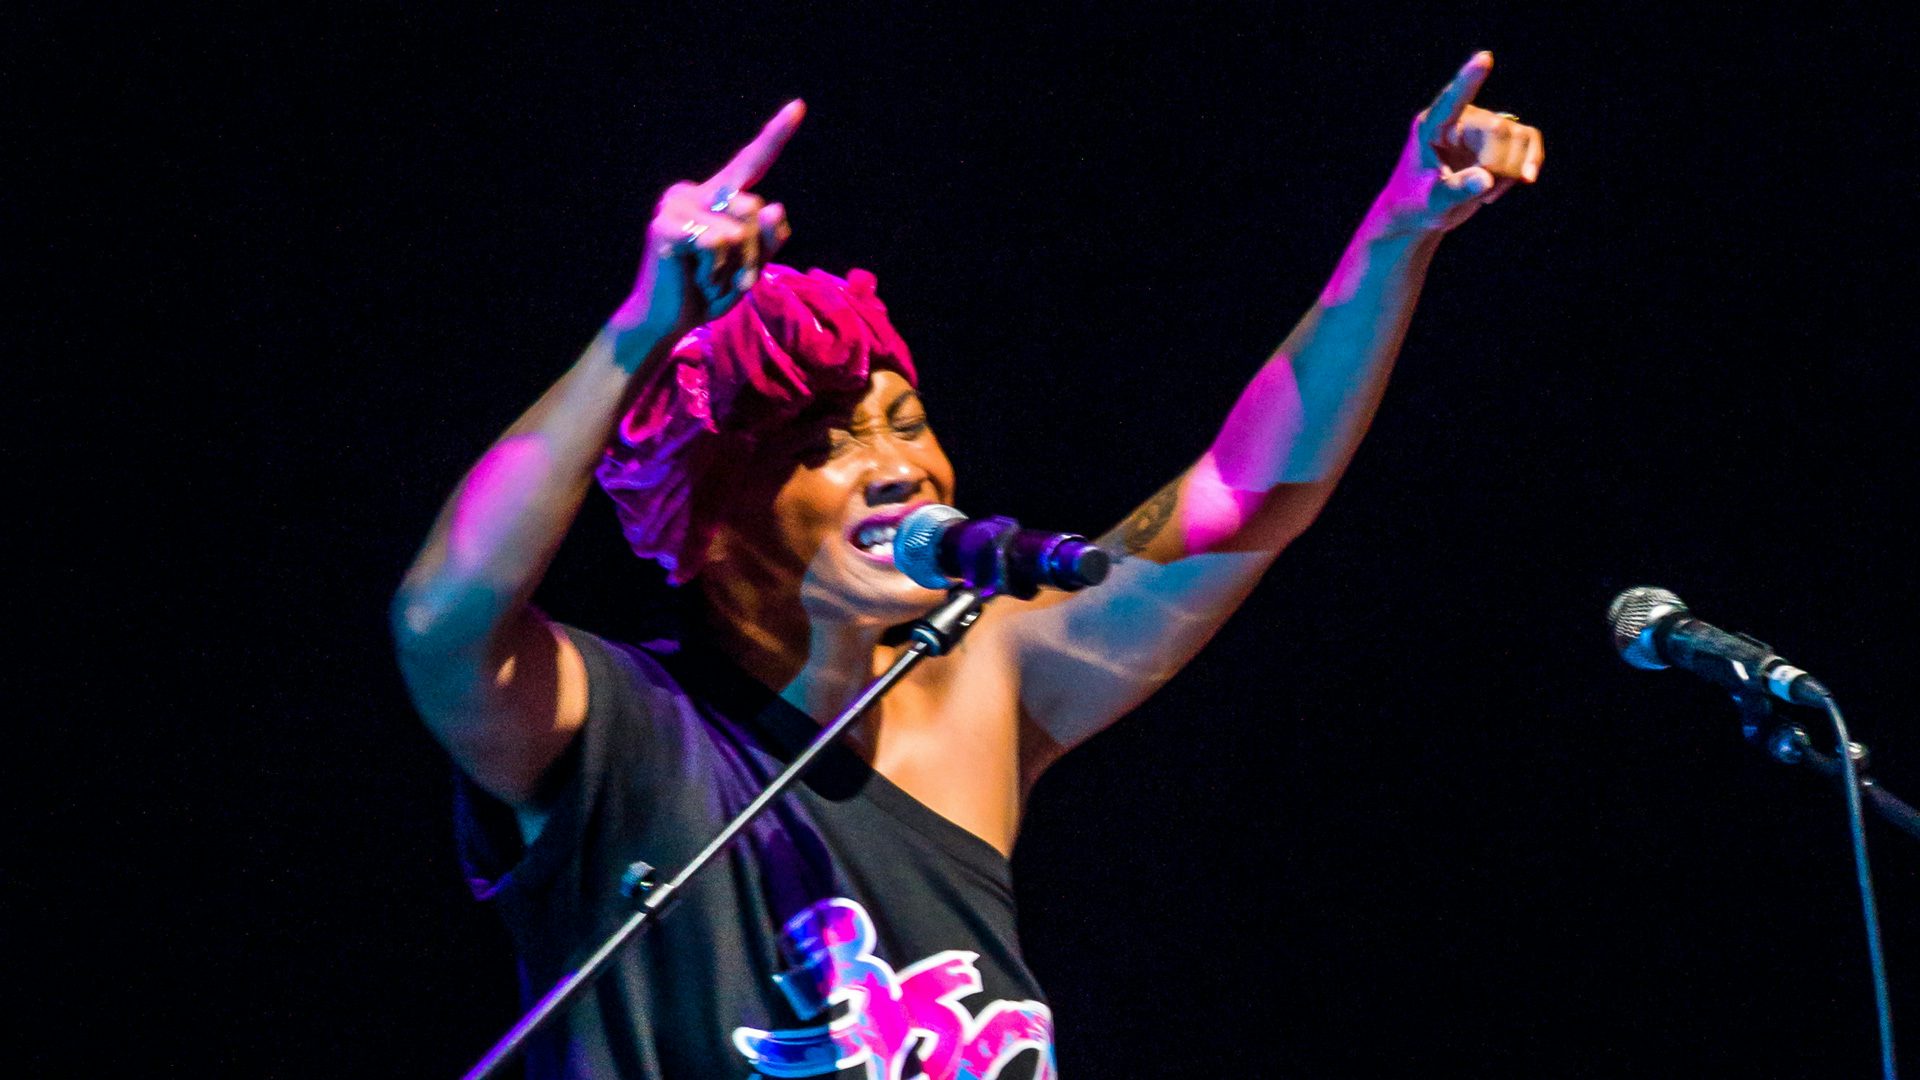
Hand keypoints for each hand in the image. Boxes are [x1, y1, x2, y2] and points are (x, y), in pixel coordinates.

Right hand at [610, 100, 804, 337]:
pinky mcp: (665, 225)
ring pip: (739, 229)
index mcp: (717, 195)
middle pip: (755, 208)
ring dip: (734, 265)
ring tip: (709, 278)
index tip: (799, 106)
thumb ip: (768, 238)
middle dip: (753, 252)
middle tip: (727, 276)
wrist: (667, 320)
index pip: (752, 163)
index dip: (775, 135)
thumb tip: (775, 205)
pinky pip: (717, 243)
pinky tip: (695, 278)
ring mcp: (676, 204)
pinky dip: (715, 270)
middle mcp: (694, 190)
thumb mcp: (751, 266)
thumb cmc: (709, 290)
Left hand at [1371, 52, 1543, 237]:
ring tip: (1487, 193)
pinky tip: (1517, 182)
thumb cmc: (1417, 204)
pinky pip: (1529, 141)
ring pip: (1519, 136)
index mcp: (1431, 127)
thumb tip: (1486, 178)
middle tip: (1483, 191)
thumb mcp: (1433, 202)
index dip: (1469, 80)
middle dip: (1498, 165)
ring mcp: (1481, 127)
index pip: (1451, 100)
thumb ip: (1456, 190)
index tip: (1484, 58)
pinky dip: (1528, 165)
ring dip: (1512, 171)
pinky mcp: (1498, 140)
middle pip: (1498, 129)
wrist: (1421, 213)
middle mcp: (1459, 120)